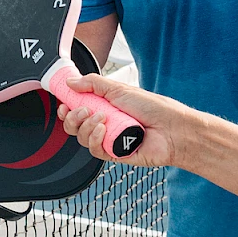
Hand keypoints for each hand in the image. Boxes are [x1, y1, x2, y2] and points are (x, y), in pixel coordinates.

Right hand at [56, 73, 187, 167]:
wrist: (173, 129)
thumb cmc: (154, 108)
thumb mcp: (120, 88)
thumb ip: (93, 83)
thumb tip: (70, 82)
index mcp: (105, 106)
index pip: (77, 108)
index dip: (67, 107)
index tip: (64, 103)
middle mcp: (105, 123)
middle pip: (75, 125)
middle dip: (73, 117)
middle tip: (84, 109)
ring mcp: (109, 139)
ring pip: (82, 137)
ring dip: (86, 126)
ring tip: (102, 118)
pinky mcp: (114, 154)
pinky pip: (94, 150)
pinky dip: (95, 139)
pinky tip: (103, 130)